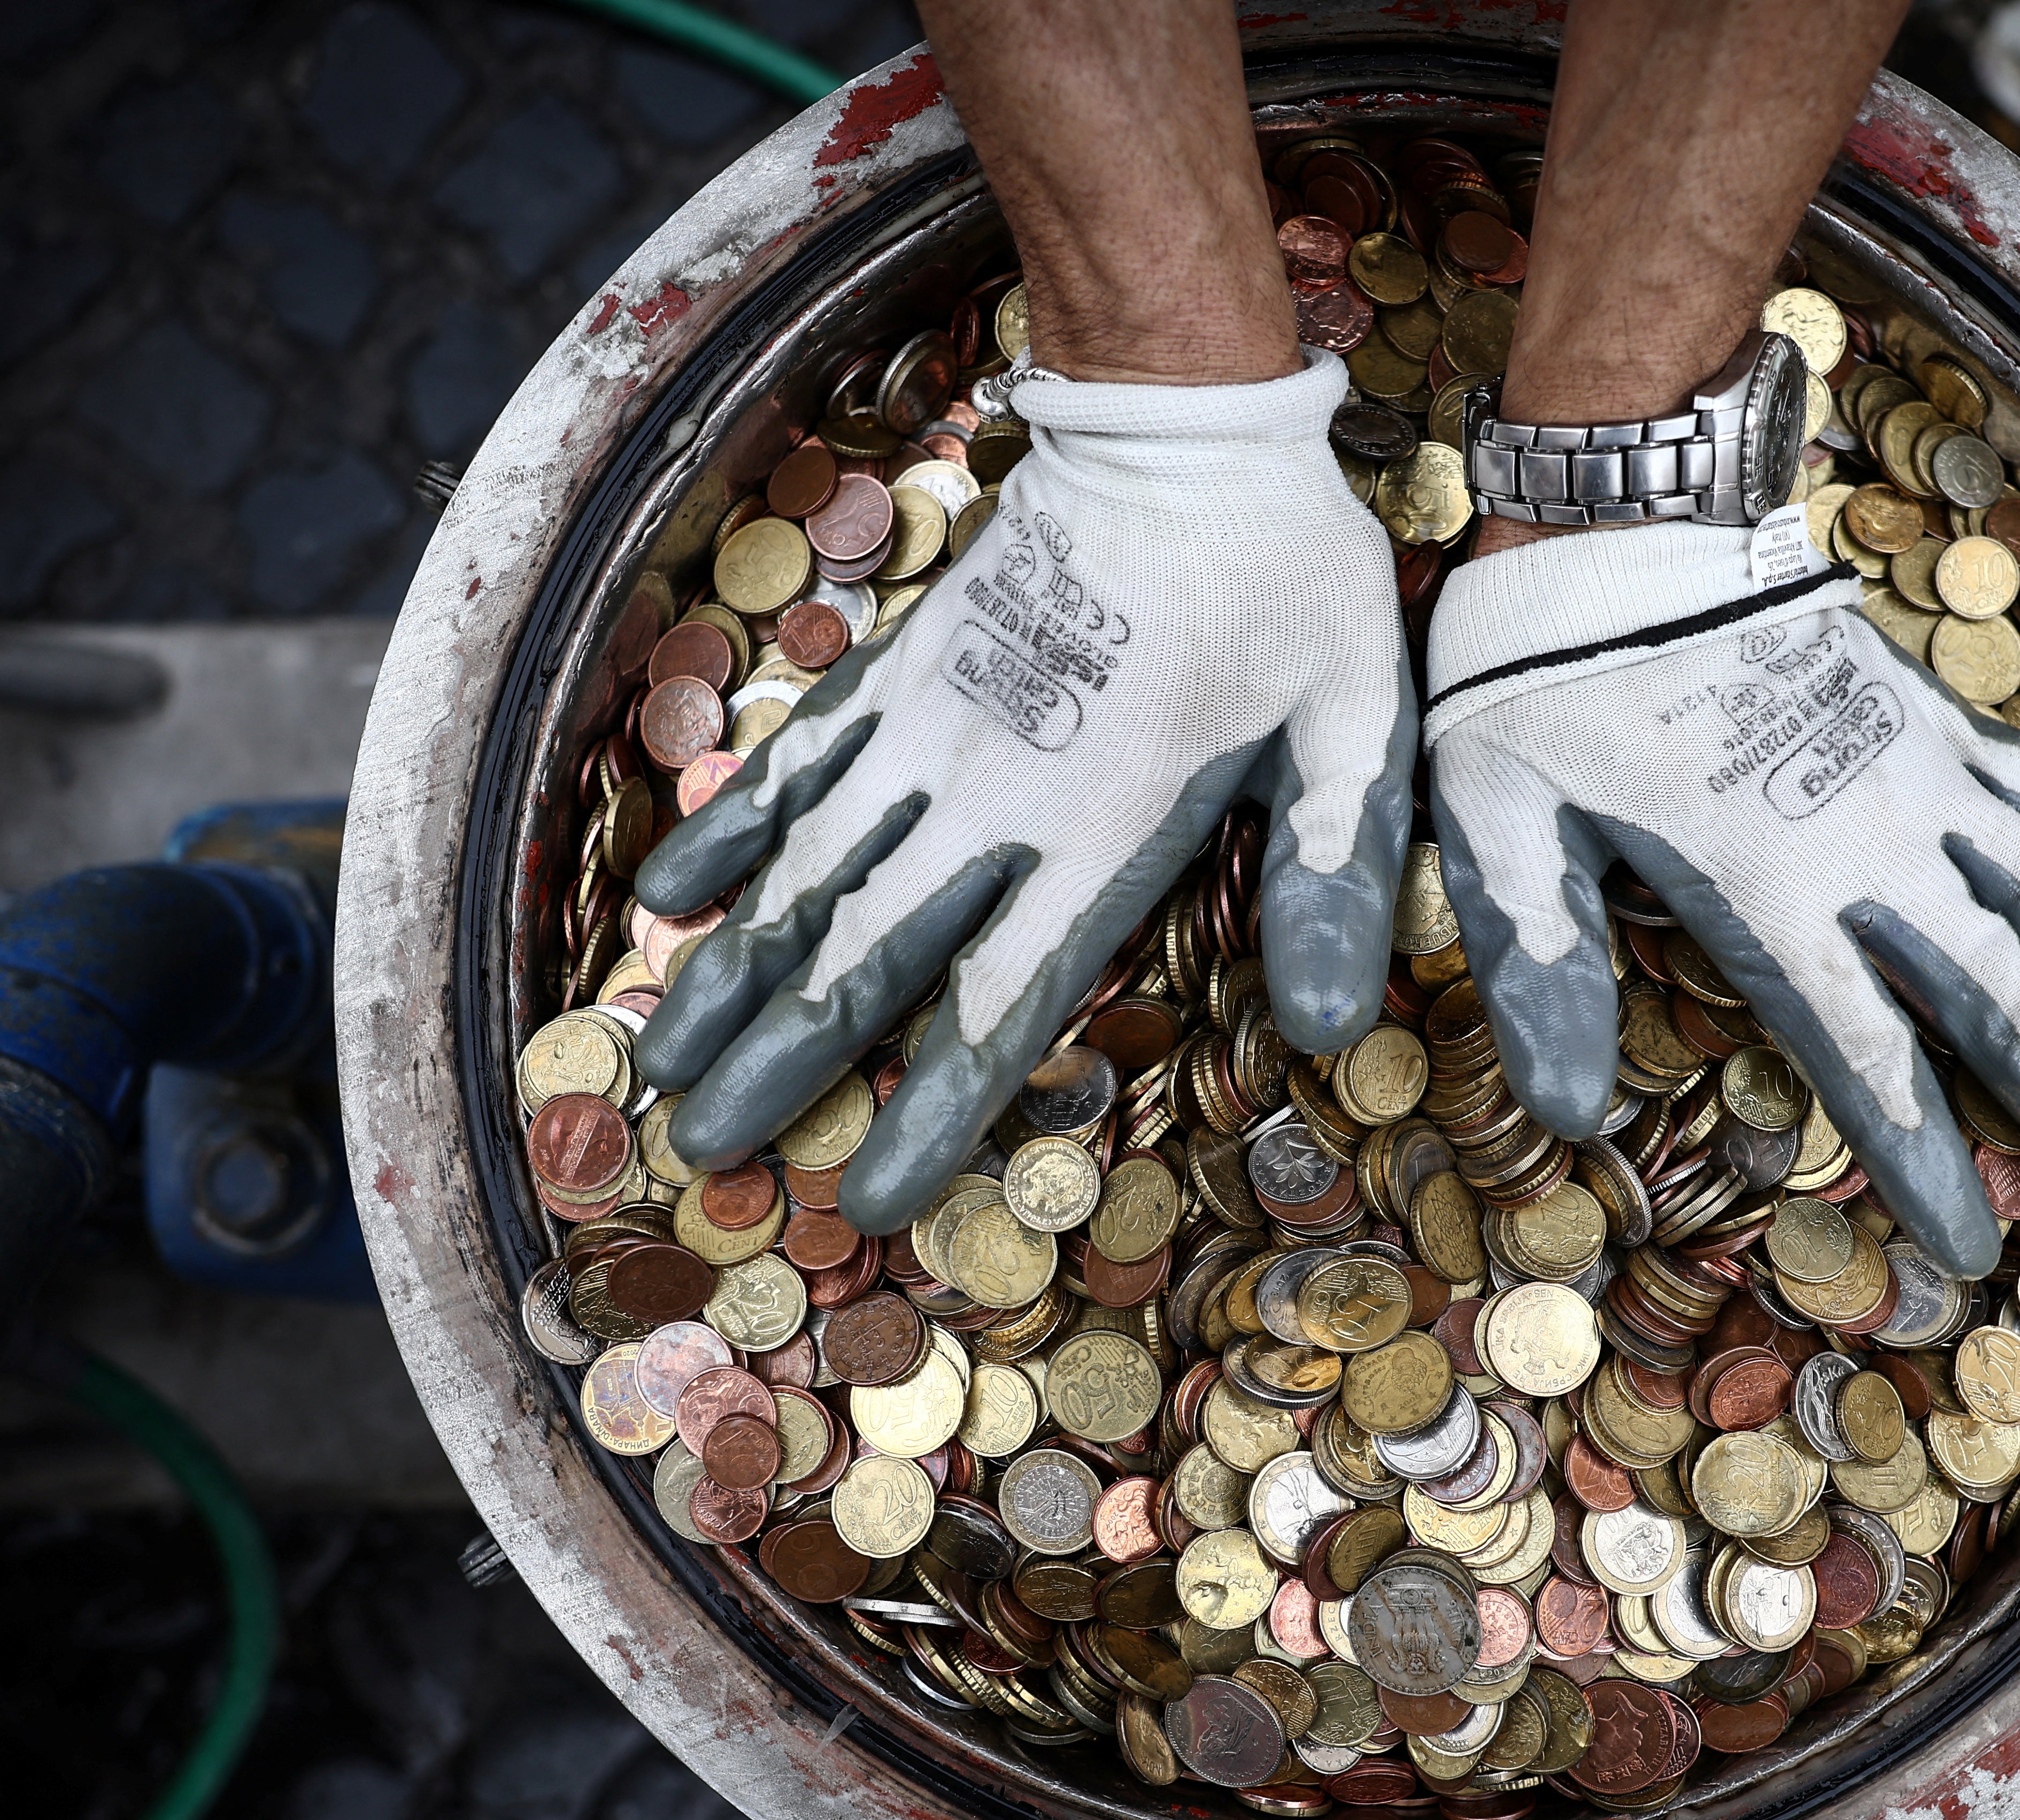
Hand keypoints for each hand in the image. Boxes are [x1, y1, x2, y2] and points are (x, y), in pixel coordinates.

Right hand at [632, 350, 1411, 1231]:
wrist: (1182, 419)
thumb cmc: (1286, 577)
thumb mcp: (1356, 722)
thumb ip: (1338, 870)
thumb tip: (1333, 1029)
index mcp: (1107, 823)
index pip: (1001, 998)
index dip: (932, 1110)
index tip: (866, 1201)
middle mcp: (996, 792)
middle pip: (870, 956)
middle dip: (786, 1065)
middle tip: (708, 1154)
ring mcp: (934, 727)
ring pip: (809, 872)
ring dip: (732, 974)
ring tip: (663, 1060)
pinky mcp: (904, 668)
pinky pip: (799, 762)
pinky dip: (728, 829)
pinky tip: (667, 896)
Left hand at [1422, 522, 2019, 1278]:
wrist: (1627, 512)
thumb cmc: (1544, 675)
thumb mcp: (1499, 822)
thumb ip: (1538, 961)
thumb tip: (1562, 1112)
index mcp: (1768, 890)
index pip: (1868, 1053)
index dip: (1927, 1157)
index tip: (1978, 1244)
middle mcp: (1869, 842)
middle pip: (1999, 992)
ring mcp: (1917, 773)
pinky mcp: (1933, 715)